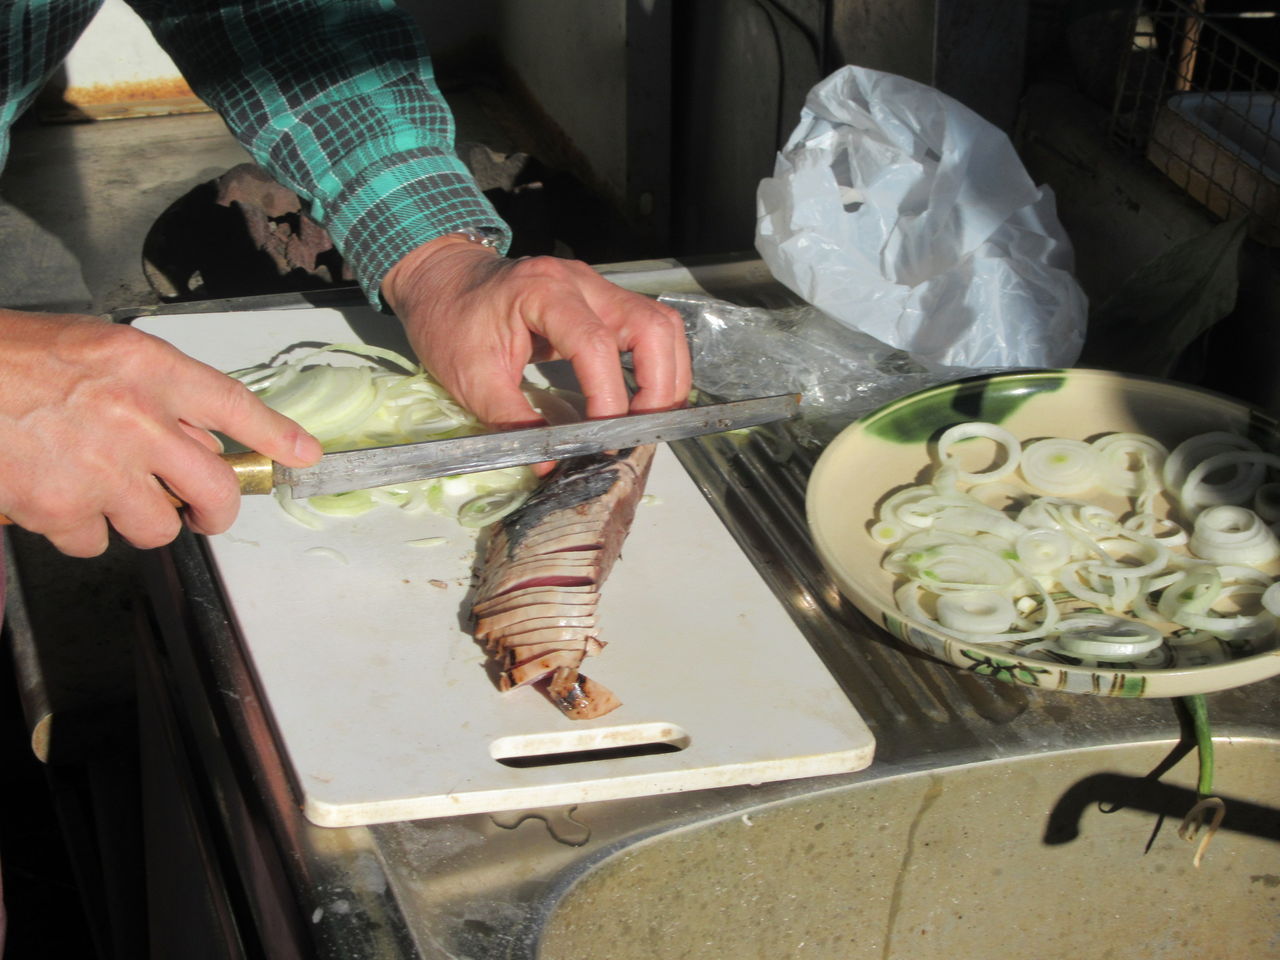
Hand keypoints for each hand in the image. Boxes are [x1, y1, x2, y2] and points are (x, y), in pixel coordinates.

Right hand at [0, 310, 322, 556]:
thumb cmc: (12, 357)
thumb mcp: (98, 351)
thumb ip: (152, 391)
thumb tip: (192, 438)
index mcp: (147, 368)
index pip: (234, 404)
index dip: (276, 434)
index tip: (302, 455)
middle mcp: (136, 418)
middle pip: (214, 486)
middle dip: (217, 510)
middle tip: (206, 514)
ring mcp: (100, 468)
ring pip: (156, 525)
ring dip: (139, 519)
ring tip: (105, 493)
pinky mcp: (60, 509)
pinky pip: (94, 542)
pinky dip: (80, 531)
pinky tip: (56, 499)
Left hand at [381, 237, 691, 427]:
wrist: (443, 278)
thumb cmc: (449, 321)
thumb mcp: (469, 377)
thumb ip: (511, 421)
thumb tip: (550, 464)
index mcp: (543, 291)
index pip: (595, 345)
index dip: (608, 398)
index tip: (602, 441)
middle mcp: (582, 283)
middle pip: (652, 327)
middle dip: (659, 387)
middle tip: (641, 433)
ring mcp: (598, 288)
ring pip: (662, 326)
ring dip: (668, 376)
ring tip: (650, 422)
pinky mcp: (603, 302)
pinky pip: (650, 329)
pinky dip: (658, 366)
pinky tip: (645, 399)